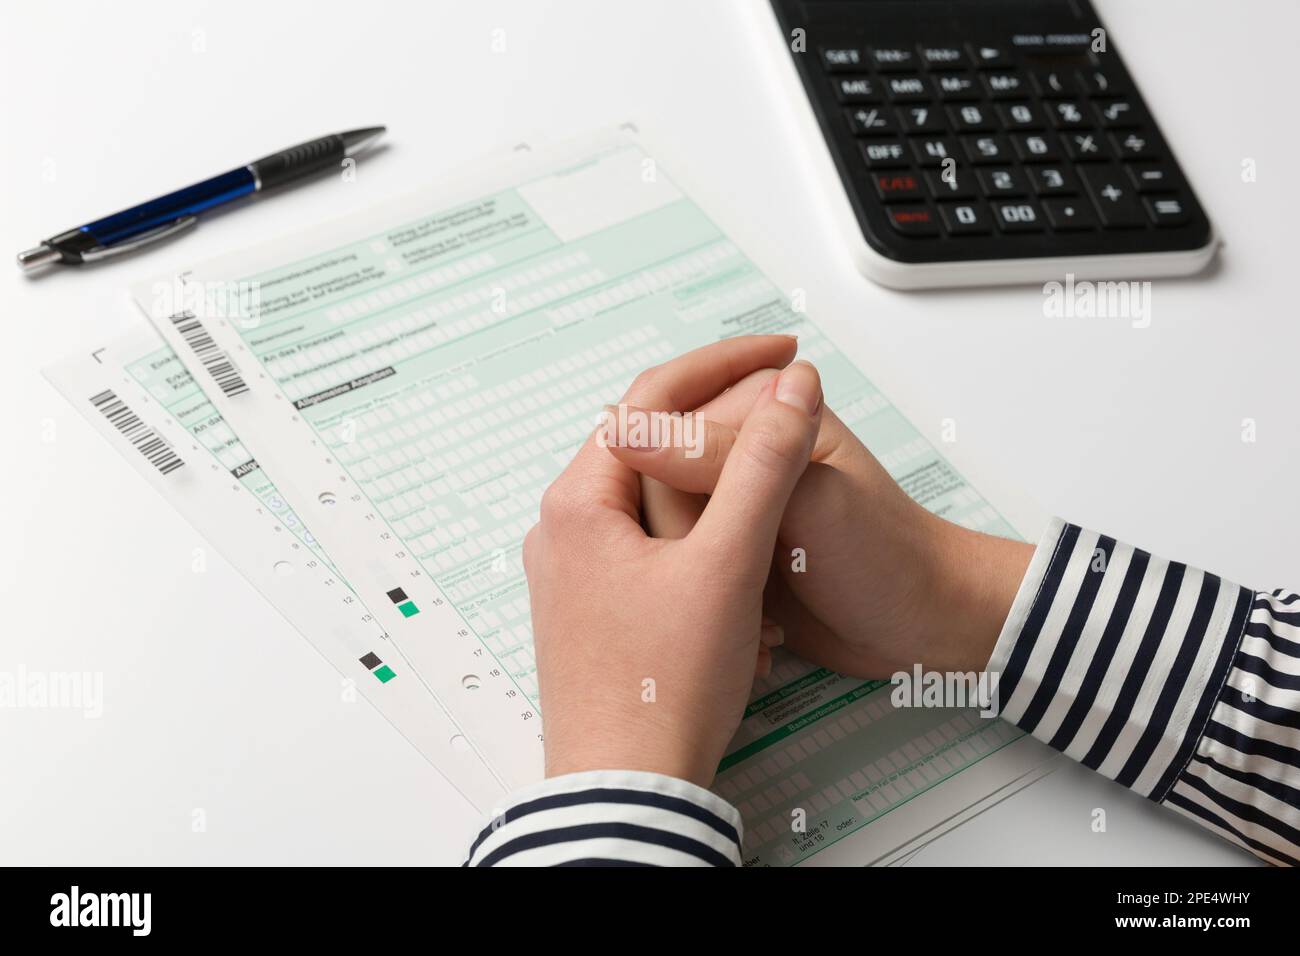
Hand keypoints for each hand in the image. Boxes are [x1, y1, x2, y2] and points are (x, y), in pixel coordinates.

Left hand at [525, 336, 822, 786]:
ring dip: (714, 482)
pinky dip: (700, 533)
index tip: (784, 353)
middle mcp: (564, 530)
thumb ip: (762, 464)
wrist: (628, 791)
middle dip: (721, 419)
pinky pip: (651, 545)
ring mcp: (575, 573)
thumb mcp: (728, 562)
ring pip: (655, 498)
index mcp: (579, 501)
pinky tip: (742, 551)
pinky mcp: (595, 610)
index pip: (651, 398)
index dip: (726, 364)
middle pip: (650, 443)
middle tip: (784, 402)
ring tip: (773, 468)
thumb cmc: (663, 687)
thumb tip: (792, 389)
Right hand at [607, 358, 1033, 677]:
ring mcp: (727, 501)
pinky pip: (679, 566)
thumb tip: (624, 431)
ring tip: (749, 609)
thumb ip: (716, 460)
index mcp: (755, 407)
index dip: (668, 495)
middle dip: (685, 544)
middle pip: (650, 487)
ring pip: (658, 534)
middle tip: (741, 582)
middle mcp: (733, 447)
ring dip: (694, 578)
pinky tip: (742, 622)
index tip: (708, 543)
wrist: (923, 624)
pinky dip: (702, 598)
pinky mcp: (726, 549)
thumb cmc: (884, 554)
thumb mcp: (805, 501)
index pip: (658, 436)